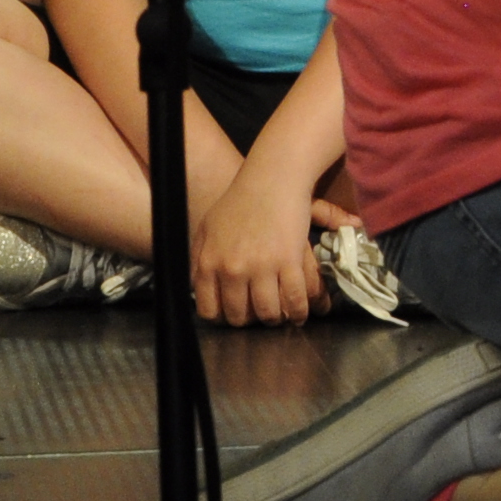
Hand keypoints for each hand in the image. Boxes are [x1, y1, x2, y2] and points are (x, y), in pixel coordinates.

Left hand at [191, 162, 322, 325]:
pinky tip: (300, 314)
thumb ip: (200, 261)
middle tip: (260, 315)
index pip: (210, 310)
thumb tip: (201, 288)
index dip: (223, 318)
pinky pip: (295, 298)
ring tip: (282, 316)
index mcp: (208, 263)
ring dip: (276, 319)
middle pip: (240, 315)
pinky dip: (299, 311)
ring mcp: (261, 267)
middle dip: (251, 320)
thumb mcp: (207, 230)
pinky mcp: (289, 261)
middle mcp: (232, 270)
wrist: (270, 180)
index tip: (234, 314)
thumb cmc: (238, 201)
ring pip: (268, 312)